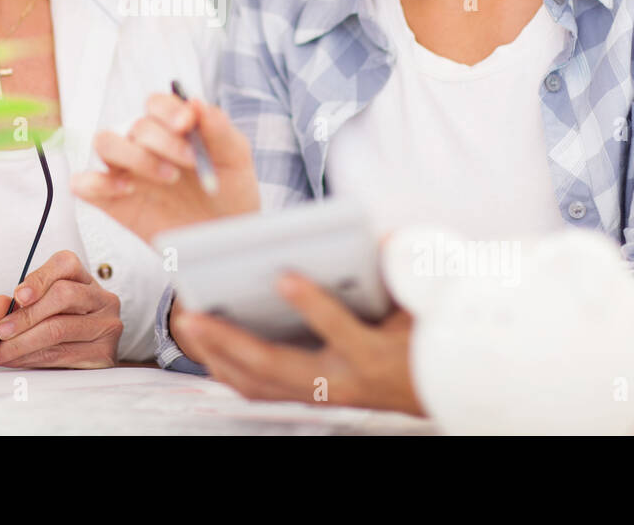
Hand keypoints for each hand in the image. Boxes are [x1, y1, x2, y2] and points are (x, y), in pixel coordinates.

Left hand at [0, 250, 121, 368]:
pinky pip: (61, 355)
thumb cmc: (63, 331)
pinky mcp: (103, 354)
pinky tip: (15, 359)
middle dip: (25, 315)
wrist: (88, 363)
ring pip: (59, 328)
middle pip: (63, 295)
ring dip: (23, 342)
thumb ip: (16, 307)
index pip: (65, 264)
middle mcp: (101, 299)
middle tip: (1, 330)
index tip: (18, 295)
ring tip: (1, 350)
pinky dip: (32, 358)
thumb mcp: (38, 312)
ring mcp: (106, 326)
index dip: (39, 278)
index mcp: (84, 280)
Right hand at [70, 92, 259, 242]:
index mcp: (171, 127)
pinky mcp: (112, 201)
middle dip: (163, 141)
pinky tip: (126, 190)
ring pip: (105, 142)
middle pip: (135, 125)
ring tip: (168, 177)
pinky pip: (85, 184)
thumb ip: (219, 129)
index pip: (156, 103)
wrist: (226, 236)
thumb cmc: (229, 192)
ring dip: (134, 156)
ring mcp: (126, 171)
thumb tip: (196, 103)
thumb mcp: (235, 158)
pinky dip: (96, 182)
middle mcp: (145, 145)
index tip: (188, 124)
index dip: (168, 110)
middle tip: (192, 161)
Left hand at [174, 273, 426, 416]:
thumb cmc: (431, 334)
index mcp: (375, 356)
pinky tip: (204, 340)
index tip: (283, 275)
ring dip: (218, 354)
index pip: (340, 331)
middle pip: (277, 367)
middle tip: (194, 313)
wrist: (445, 390)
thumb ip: (403, 269)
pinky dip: (226, 365)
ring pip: (259, 384)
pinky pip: (257, 389)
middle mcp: (343, 383)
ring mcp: (323, 396)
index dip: (312, 304)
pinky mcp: (309, 398)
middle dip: (231, 340)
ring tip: (188, 321)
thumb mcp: (426, 301)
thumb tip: (377, 236)